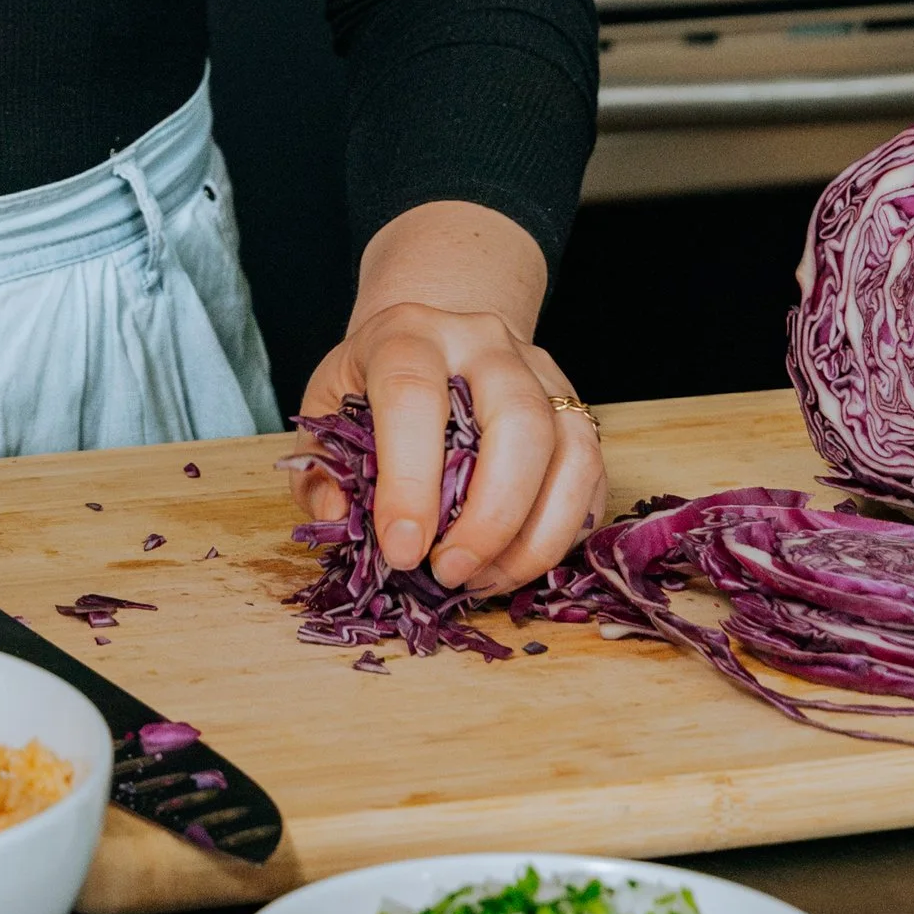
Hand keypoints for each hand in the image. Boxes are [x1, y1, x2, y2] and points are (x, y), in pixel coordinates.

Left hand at [297, 201, 605, 597]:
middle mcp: (484, 341)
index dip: (409, 481)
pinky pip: (593, 476)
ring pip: (570, 451)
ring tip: (484, 580)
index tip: (402, 551)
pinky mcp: (576, 408)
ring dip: (534, 535)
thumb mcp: (327, 411)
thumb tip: (341, 514)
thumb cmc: (374, 387)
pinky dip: (564, 533)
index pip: (413, 395)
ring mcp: (540, 372)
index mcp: (409, 333)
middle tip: (450, 573)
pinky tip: (518, 565)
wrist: (434, 340)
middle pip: (518, 421)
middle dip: (490, 515)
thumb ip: (321, 468)